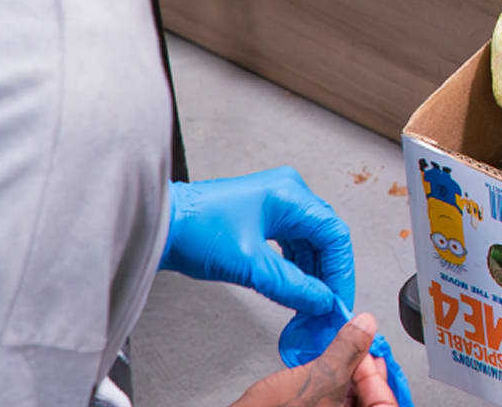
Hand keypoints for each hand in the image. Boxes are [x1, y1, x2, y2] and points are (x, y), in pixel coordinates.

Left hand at [160, 167, 354, 315]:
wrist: (161, 226)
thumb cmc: (194, 229)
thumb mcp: (250, 265)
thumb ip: (291, 286)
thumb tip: (320, 301)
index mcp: (290, 194)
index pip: (334, 234)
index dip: (340, 271)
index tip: (338, 300)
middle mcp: (287, 194)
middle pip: (324, 238)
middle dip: (328, 275)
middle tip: (328, 306)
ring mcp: (275, 204)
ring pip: (309, 244)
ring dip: (313, 275)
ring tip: (312, 304)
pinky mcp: (262, 217)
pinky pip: (292, 245)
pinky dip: (297, 268)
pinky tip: (296, 288)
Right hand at [230, 313, 395, 406]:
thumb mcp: (318, 377)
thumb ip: (347, 350)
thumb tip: (365, 327)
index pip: (385, 400)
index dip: (377, 372)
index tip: (366, 348)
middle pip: (370, 401)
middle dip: (363, 373)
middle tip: (355, 350)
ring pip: (350, 403)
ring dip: (347, 380)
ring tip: (338, 359)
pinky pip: (333, 406)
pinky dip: (332, 391)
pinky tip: (324, 376)